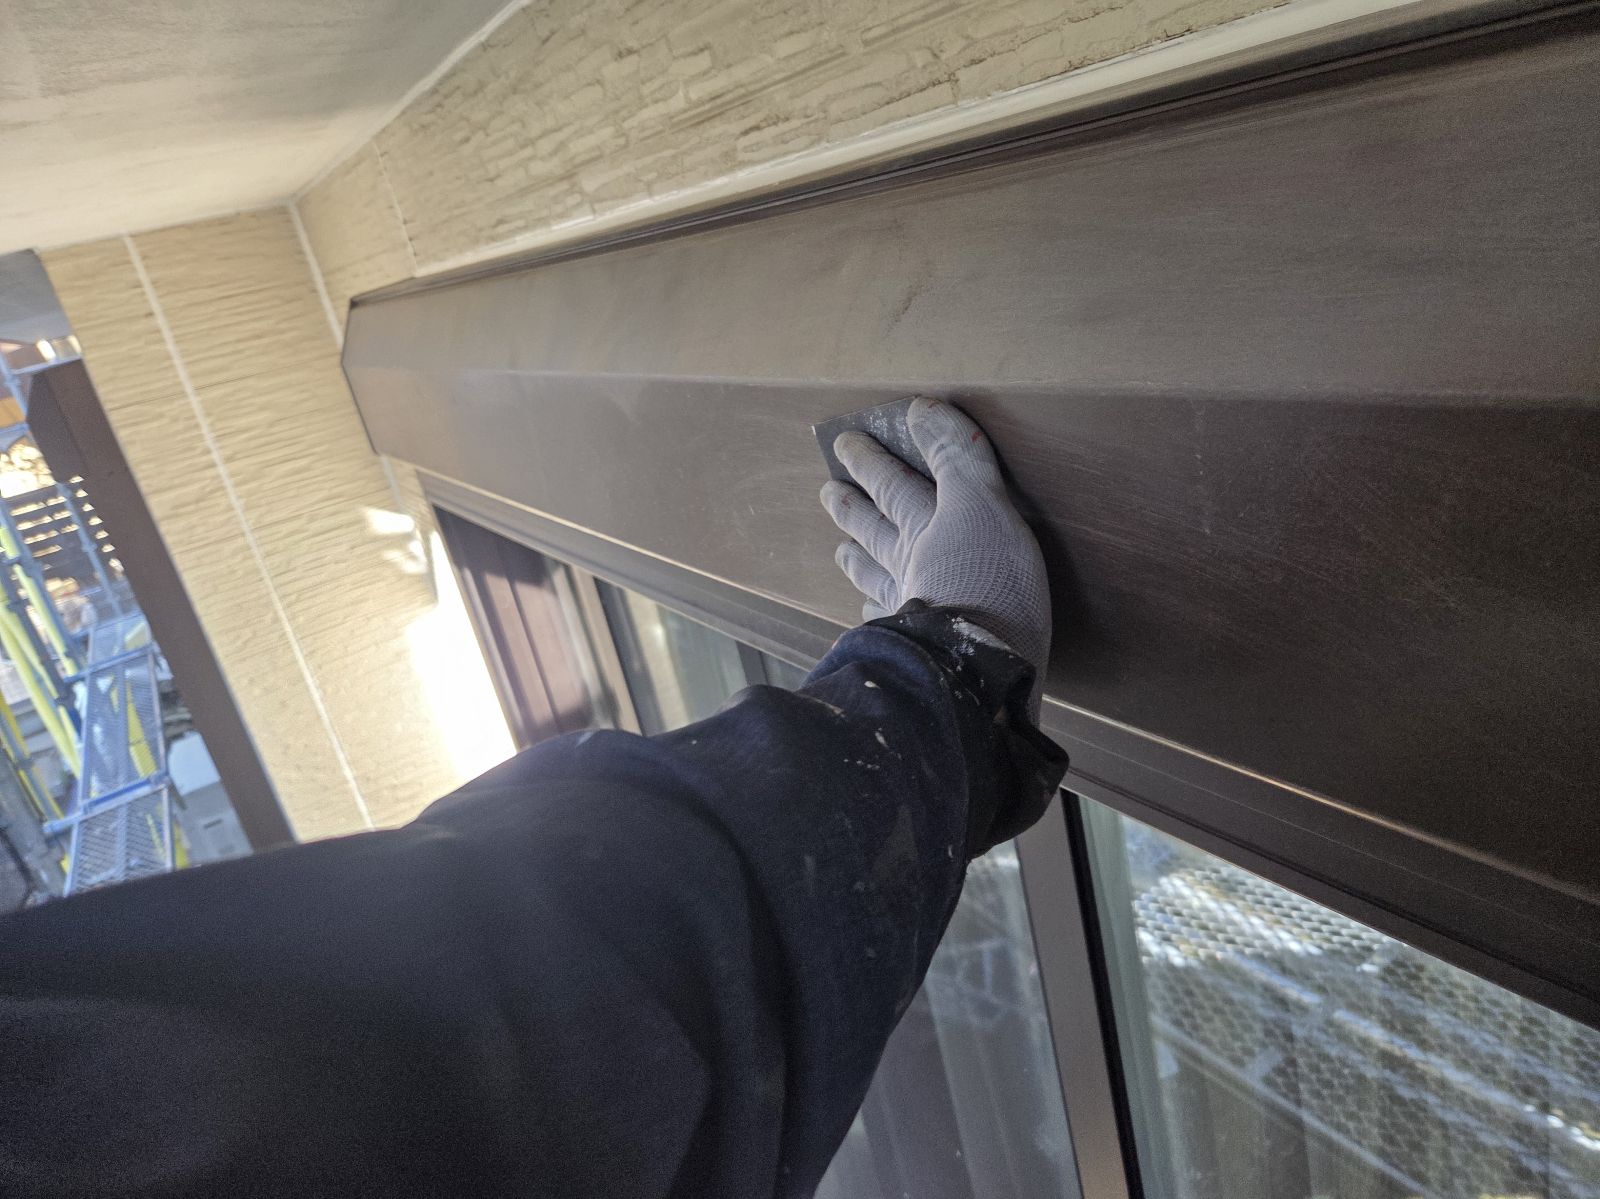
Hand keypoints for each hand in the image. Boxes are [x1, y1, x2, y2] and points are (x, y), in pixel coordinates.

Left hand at [821, 398, 1050, 712]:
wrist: (975, 665)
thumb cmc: (987, 581)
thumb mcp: (982, 504)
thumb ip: (957, 458)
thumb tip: (920, 410)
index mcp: (924, 526)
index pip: (893, 485)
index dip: (872, 462)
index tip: (844, 443)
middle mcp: (908, 564)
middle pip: (874, 529)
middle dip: (853, 506)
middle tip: (826, 492)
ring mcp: (908, 607)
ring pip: (875, 576)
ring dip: (858, 561)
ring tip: (841, 552)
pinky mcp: (915, 644)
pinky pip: (887, 624)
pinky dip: (877, 616)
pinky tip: (871, 617)